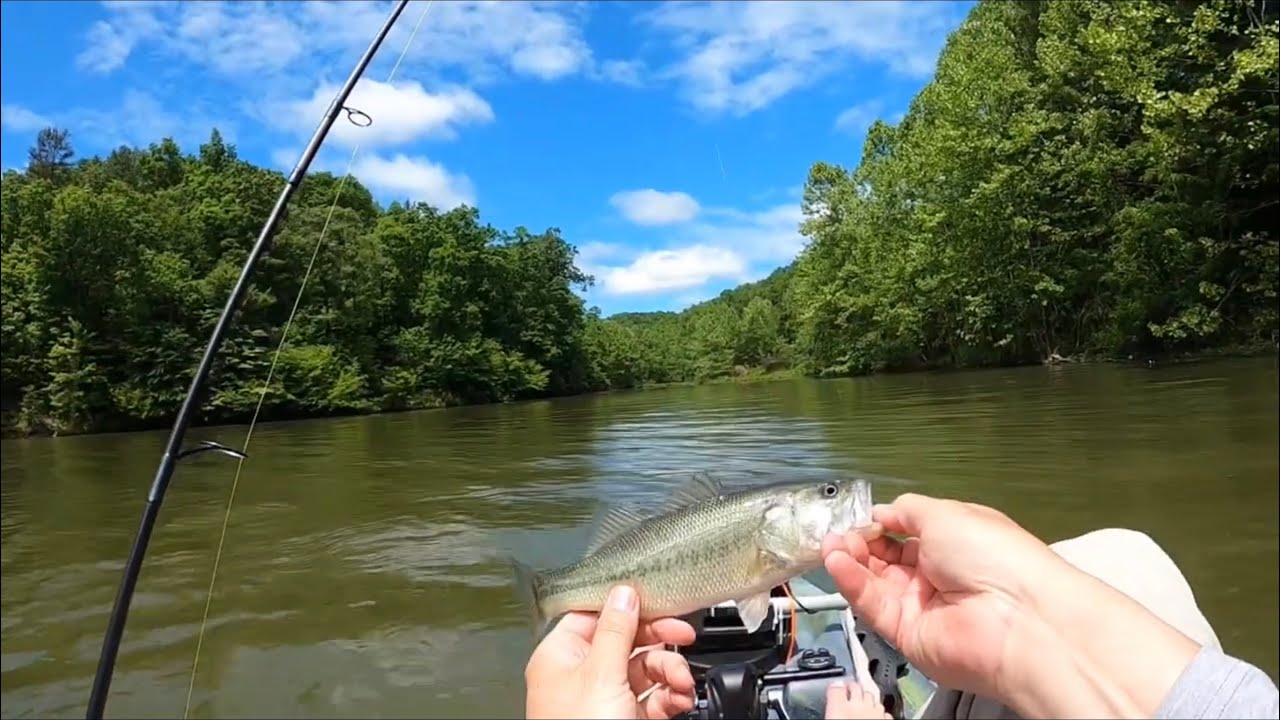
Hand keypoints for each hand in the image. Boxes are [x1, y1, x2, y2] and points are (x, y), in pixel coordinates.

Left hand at [525, 585, 697, 719]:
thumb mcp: (601, 674)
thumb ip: (616, 630)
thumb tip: (624, 592)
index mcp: (560, 655)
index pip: (594, 614)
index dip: (626, 605)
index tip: (656, 600)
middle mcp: (580, 674)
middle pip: (625, 639)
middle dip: (658, 640)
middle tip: (684, 636)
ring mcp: (603, 699)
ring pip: (644, 669)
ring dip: (670, 671)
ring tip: (683, 682)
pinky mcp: (624, 719)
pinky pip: (652, 697)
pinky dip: (670, 695)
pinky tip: (681, 698)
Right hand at [820, 493, 1063, 702]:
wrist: (1017, 617)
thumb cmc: (997, 558)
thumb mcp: (946, 513)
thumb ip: (906, 511)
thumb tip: (882, 511)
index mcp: (951, 544)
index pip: (902, 534)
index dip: (877, 524)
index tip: (857, 517)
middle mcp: (936, 576)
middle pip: (882, 559)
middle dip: (857, 542)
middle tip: (838, 532)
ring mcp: (921, 606)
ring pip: (872, 582)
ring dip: (848, 561)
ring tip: (831, 545)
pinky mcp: (907, 635)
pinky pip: (872, 606)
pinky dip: (851, 583)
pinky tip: (838, 563)